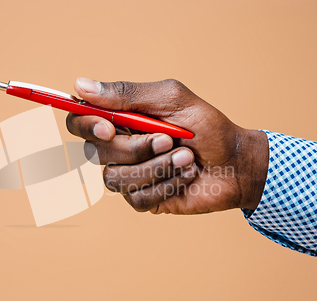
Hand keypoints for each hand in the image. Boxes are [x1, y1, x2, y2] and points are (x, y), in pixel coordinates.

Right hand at [66, 78, 268, 213]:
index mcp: (122, 120)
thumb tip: (81, 85)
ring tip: (186, 158)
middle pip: (95, 153)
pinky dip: (167, 184)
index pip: (79, 121)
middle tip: (169, 139)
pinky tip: (186, 176)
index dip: (85, 125)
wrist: (237, 163)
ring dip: (156, 167)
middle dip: (135, 149)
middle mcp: (120, 148)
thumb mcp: (172, 99)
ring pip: (115, 179)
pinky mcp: (143, 199)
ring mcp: (130, 175)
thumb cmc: (208, 127)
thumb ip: (128, 94)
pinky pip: (137, 198)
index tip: (109, 128)